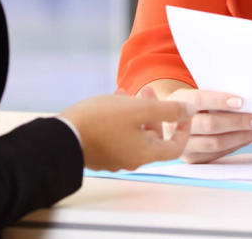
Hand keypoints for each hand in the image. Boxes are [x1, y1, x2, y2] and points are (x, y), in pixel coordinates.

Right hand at [59, 94, 190, 170]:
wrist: (60, 136)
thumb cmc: (101, 122)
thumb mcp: (140, 109)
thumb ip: (169, 110)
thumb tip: (191, 110)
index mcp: (145, 154)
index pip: (175, 147)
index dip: (183, 128)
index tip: (182, 111)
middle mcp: (131, 160)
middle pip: (153, 137)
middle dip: (155, 112)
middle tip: (148, 91)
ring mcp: (113, 158)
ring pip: (134, 132)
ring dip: (136, 111)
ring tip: (128, 92)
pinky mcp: (98, 152)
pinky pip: (117, 134)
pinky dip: (121, 117)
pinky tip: (114, 99)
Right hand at [139, 82, 251, 163]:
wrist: (168, 123)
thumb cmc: (192, 105)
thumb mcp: (195, 94)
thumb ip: (213, 96)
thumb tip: (247, 100)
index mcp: (176, 102)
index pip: (198, 100)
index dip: (219, 101)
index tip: (242, 101)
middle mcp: (174, 125)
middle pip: (210, 125)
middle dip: (239, 122)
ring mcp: (181, 144)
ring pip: (214, 143)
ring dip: (242, 137)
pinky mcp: (190, 159)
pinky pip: (216, 154)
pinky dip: (235, 146)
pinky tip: (248, 138)